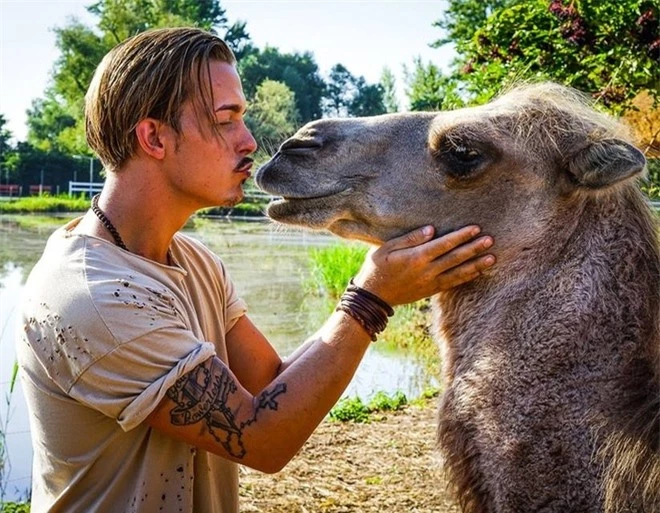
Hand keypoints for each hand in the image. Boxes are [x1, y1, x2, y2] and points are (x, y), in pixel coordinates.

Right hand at [353, 225, 494, 305]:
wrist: (373, 296)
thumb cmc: (377, 267)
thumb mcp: (387, 248)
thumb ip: (410, 238)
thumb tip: (431, 229)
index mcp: (416, 257)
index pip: (444, 244)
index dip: (461, 236)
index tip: (475, 228)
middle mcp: (427, 271)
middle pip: (455, 258)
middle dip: (474, 248)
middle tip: (490, 240)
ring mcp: (430, 283)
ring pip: (458, 273)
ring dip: (476, 265)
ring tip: (492, 257)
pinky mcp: (431, 291)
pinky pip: (453, 283)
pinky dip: (466, 277)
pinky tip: (478, 271)